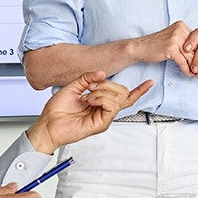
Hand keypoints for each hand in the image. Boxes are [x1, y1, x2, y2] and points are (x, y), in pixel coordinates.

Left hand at [25, 71, 151, 154]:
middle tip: (90, 87)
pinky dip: (101, 99)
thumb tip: (101, 73)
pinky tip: (89, 101)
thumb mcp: (73, 86)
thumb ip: (87, 78)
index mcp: (100, 102)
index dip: (139, 90)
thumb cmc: (57, 110)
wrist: (48, 124)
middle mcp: (104, 110)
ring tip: (86, 97)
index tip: (149, 82)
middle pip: (122, 93)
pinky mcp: (101, 124)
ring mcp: (104, 117)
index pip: (124, 96)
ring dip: (101, 92)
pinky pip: (111, 106)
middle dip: (108, 84)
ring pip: (117, 98)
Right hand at [127, 22, 195, 73]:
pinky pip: (183, 61)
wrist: (140, 47)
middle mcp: (180, 30)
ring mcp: (175, 38)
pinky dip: (186, 69)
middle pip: (196, 47)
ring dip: (194, 67)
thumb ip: (185, 41)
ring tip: (197, 74)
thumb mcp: (173, 38)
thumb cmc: (156, 44)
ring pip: (191, 56)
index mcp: (182, 26)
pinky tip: (188, 74)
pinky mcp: (170, 48)